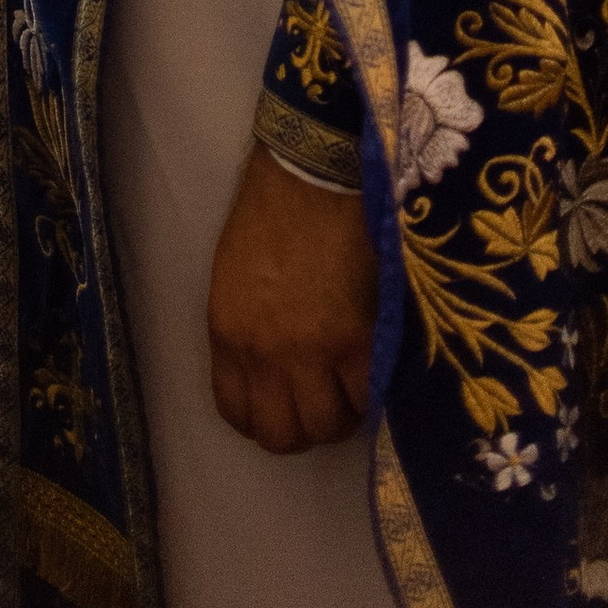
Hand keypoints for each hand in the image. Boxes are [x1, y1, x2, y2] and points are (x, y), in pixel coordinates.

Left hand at [206, 140, 377, 453]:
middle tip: (329, 397)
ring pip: (329, 427)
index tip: (290, 403)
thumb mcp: (238, 279)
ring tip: (358, 381)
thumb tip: (280, 372)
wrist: (316, 171)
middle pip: (284, 435)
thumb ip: (253, 331)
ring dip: (345, 412)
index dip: (268, 418)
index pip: (238, 414)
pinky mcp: (358, 341)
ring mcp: (312, 353)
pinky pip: (369, 399)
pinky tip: (379, 366)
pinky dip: (376, 393)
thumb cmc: (274, 210)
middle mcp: (265, 355)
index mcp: (229, 334)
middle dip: (308, 424)